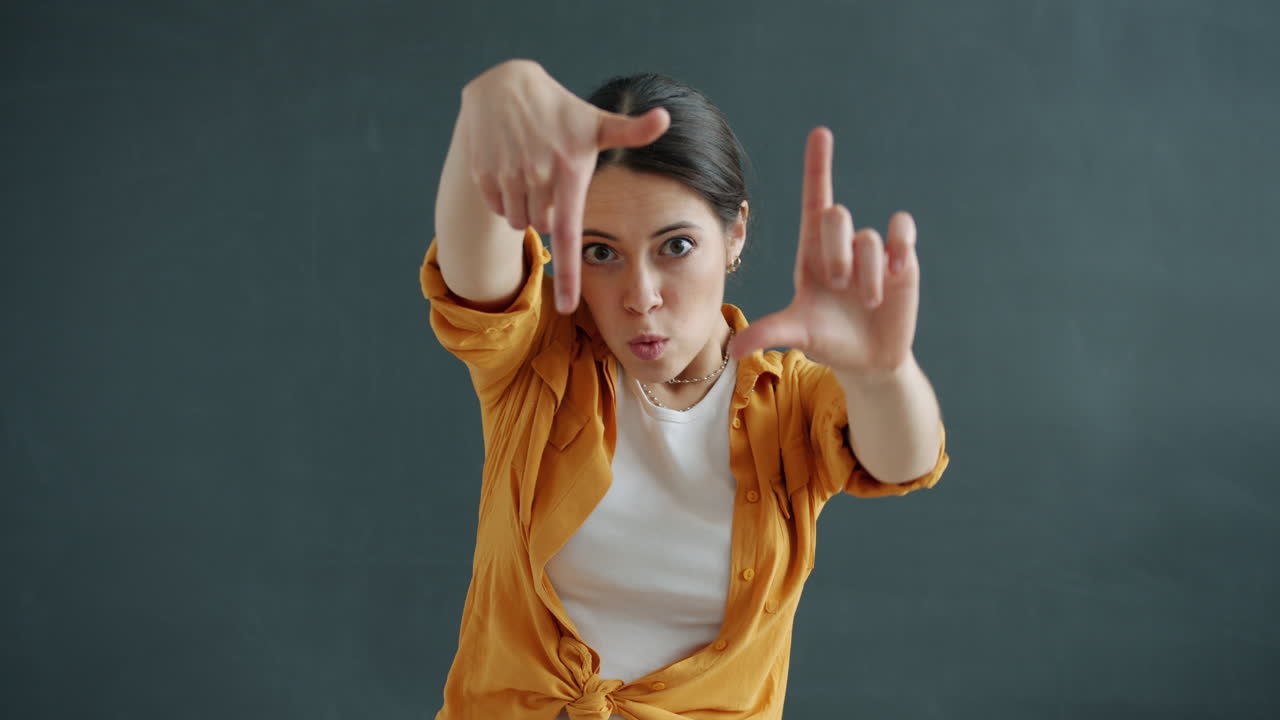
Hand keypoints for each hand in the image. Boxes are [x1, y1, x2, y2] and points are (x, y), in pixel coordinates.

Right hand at [458, 60, 669, 312]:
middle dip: (549, 213)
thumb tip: (666, 119)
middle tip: (551, 180)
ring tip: (532, 173)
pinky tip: (512, 170)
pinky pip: (498, 208)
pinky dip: (506, 199)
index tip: (566, 308)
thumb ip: (631, 131)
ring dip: (526, 208)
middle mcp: (537, 176)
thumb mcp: (595, 121)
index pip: (568, 234)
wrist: (504, 87)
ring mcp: (506, 175)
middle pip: (543, 227)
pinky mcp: (482, 174)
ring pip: (519, 221)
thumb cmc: (560, 110)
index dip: (567, 275)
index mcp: (569, 171)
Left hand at [728, 127, 920, 377]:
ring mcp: (873, 251)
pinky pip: (903, 231)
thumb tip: (733, 349)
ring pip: (870, 236)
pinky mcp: (902, 259)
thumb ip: (767, 334)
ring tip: (867, 302)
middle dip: (836, 251)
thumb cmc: (826, 339)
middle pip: (837, 215)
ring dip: (866, 274)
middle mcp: (842, 243)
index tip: (820, 132)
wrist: (867, 359)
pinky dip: (900, 247)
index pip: (816, 198)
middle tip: (838, 284)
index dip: (818, 165)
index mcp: (812, 251)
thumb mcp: (796, 334)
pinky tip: (895, 273)